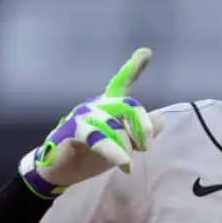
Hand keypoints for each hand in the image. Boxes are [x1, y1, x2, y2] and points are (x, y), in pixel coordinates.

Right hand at [18, 48, 164, 197]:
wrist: (60, 170)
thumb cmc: (90, 154)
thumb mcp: (122, 144)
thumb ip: (140, 131)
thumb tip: (161, 120)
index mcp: (108, 105)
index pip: (122, 83)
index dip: (133, 68)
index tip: (146, 52)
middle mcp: (96, 105)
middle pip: (128, 106)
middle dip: (143, 128)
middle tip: (145, 147)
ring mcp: (83, 116)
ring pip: (114, 125)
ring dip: (125, 146)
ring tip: (126, 164)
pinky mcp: (73, 131)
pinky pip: (97, 137)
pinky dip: (113, 151)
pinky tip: (124, 163)